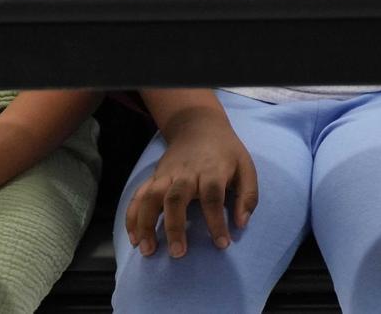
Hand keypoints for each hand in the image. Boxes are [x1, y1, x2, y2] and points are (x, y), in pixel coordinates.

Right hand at [126, 107, 257, 258]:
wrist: (198, 126)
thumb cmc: (226, 152)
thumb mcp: (246, 167)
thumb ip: (247, 196)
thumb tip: (241, 224)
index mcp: (211, 170)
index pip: (212, 196)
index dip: (216, 221)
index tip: (221, 244)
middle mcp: (185, 173)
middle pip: (176, 198)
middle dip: (175, 226)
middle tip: (178, 253)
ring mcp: (166, 175)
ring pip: (151, 197)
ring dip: (146, 223)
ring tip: (147, 250)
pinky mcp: (154, 177)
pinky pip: (138, 196)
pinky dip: (132, 216)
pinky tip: (134, 237)